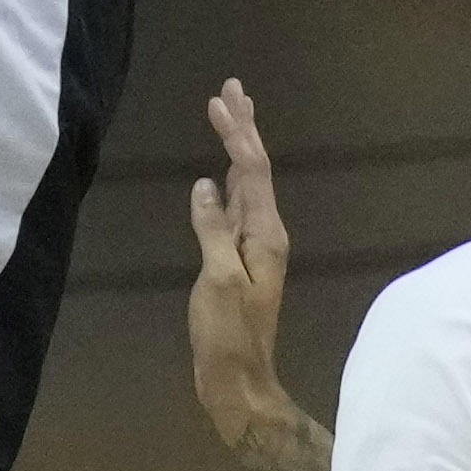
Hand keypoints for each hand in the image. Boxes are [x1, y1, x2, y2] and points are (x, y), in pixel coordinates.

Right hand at [188, 74, 295, 443]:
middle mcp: (266, 234)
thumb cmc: (228, 334)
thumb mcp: (218, 279)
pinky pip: (237, 205)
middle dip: (244, 129)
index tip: (219, 99)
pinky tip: (220, 173)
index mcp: (265, 235)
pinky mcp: (239, 260)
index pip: (252, 171)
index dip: (237, 132)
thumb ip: (213, 230)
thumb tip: (205, 184)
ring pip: (248, 185)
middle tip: (231, 89)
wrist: (238, 380)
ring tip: (229, 116)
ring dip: (238, 148)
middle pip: (256, 170)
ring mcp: (254, 248)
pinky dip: (228, 179)